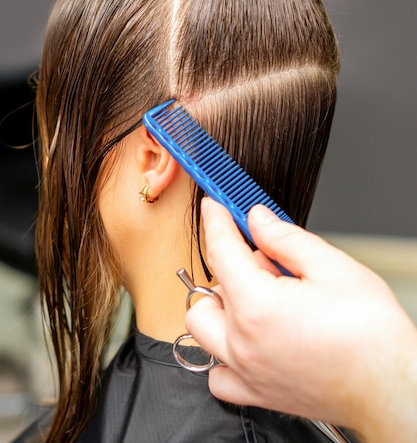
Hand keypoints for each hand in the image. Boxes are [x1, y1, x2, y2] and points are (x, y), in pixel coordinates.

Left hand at [186, 198, 416, 442]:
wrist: (391, 387)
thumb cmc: (372, 335)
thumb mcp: (333, 266)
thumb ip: (285, 238)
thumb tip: (258, 220)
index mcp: (257, 306)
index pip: (221, 250)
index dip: (216, 220)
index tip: (215, 206)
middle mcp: (243, 342)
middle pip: (208, 289)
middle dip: (230, 266)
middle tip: (268, 261)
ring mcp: (247, 372)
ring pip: (204, 329)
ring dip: (222, 305)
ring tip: (262, 298)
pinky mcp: (257, 394)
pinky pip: (218, 373)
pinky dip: (224, 351)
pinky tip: (252, 337)